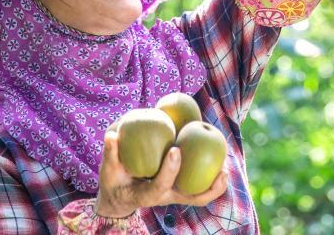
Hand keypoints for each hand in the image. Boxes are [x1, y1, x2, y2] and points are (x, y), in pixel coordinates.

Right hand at [94, 132, 228, 218]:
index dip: (169, 170)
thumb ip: (110, 154)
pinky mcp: (177, 191)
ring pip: (198, 197)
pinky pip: (197, 190)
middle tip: (220, 169)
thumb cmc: (113, 181)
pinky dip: (210, 180)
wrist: (119, 197)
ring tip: (226, 168)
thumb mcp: (107, 170)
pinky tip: (219, 161)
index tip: (175, 150)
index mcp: (146, 194)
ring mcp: (172, 196)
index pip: (160, 185)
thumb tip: (111, 135)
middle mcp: (163, 197)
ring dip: (214, 186)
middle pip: (189, 198)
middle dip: (207, 187)